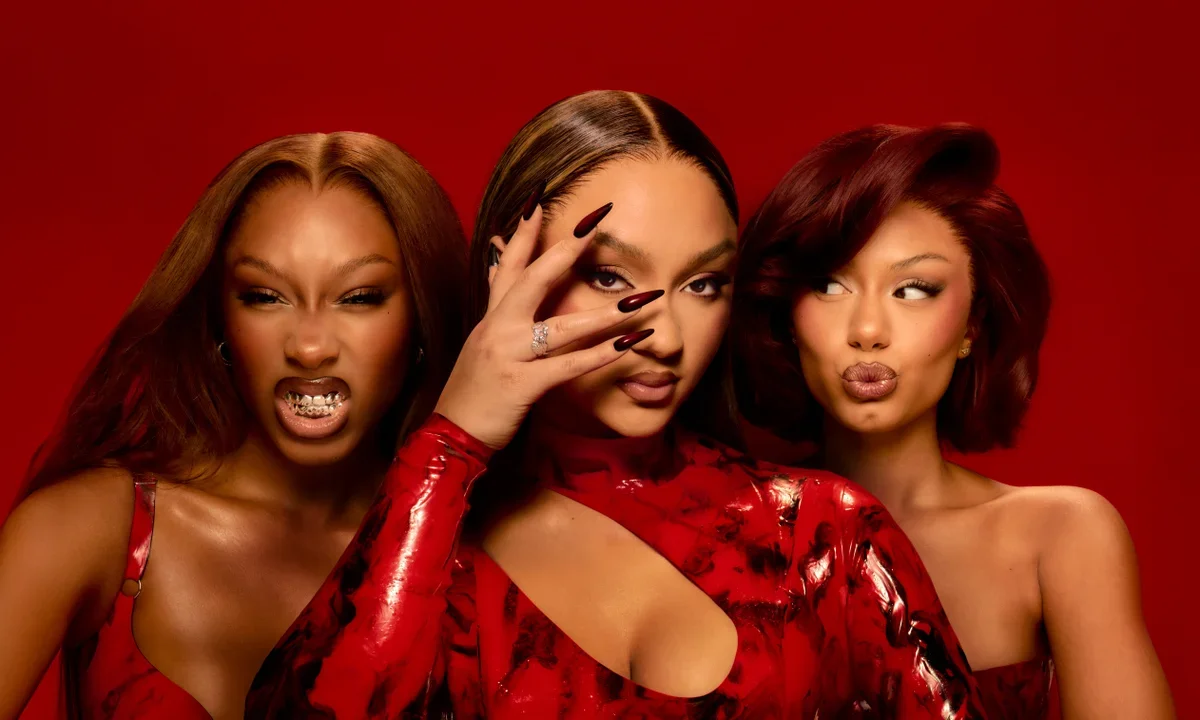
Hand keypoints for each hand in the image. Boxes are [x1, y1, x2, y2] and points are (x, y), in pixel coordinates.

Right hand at [434, 195, 659, 449]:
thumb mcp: (482, 343)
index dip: (523, 233)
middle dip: (563, 252)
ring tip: (638, 300)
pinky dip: (597, 356)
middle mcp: (498, 330)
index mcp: (491, 318)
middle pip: (531, 282)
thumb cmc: (472, 391)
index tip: (539, 200)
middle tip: (593, 226)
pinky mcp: (521, 387)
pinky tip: (625, 347)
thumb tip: (500, 265)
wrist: (449, 434)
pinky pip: (565, 368)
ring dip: (602, 314)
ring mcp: (508, 357)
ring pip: (559, 328)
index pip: (507, 265)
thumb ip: (497, 306)